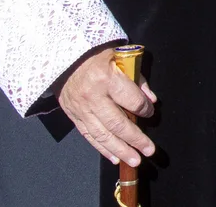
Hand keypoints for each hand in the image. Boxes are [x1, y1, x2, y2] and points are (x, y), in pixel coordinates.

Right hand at [58, 44, 156, 166]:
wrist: (64, 57)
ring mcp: (81, 108)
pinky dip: (102, 148)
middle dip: (135, 139)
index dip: (144, 109)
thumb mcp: (121, 58)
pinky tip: (115, 158)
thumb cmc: (97, 55)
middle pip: (117, 123)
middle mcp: (93, 97)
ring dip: (120, 150)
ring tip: (134, 160)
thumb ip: (137, 80)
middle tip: (149, 150)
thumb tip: (151, 100)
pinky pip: (89, 135)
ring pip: (102, 134)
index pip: (131, 100)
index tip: (150, 113)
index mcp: (107, 78)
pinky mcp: (73, 115)